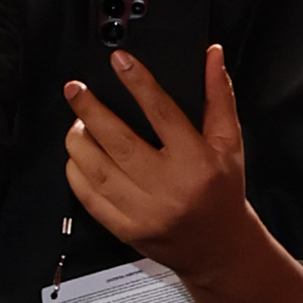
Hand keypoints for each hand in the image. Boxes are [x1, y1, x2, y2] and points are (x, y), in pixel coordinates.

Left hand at [60, 38, 248, 285]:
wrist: (217, 247)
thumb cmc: (222, 192)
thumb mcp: (229, 142)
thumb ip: (219, 97)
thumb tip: (212, 55)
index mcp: (194, 160)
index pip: (161, 113)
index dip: (138, 83)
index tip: (119, 62)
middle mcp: (167, 186)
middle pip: (120, 142)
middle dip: (92, 112)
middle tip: (75, 90)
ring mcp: (144, 212)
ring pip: (100, 172)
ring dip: (80, 144)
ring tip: (74, 123)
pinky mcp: (127, 230)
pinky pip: (93, 201)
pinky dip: (78, 177)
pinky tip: (74, 158)